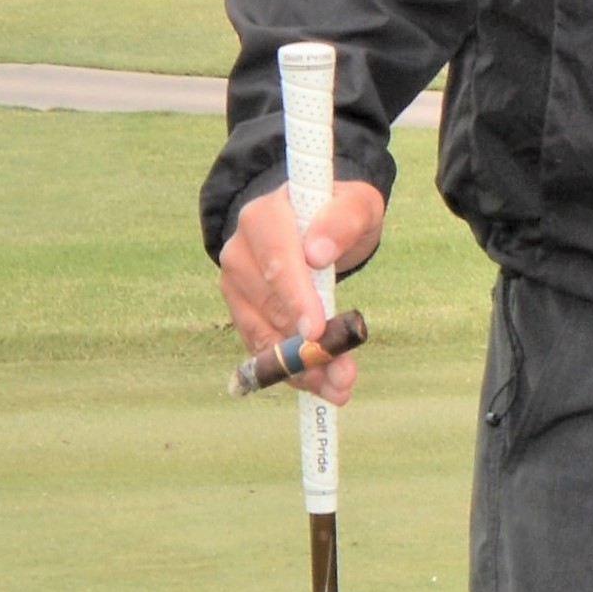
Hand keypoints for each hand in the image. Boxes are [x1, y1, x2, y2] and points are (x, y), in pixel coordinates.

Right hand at [218, 179, 391, 403]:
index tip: (316, 329)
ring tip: (340, 385)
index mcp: (264, 217)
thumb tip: (317, 253)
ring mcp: (236, 283)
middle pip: (269, 304)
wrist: (321, 225)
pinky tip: (320, 385)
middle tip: (344, 373)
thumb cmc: (340, 214)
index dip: (295, 297)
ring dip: (302, 366)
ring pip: (263, 333)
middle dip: (306, 344)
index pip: (276, 260)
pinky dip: (291, 370)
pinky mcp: (242, 310)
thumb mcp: (356, 206)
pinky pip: (262, 347)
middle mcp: (240, 250)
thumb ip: (343, 220)